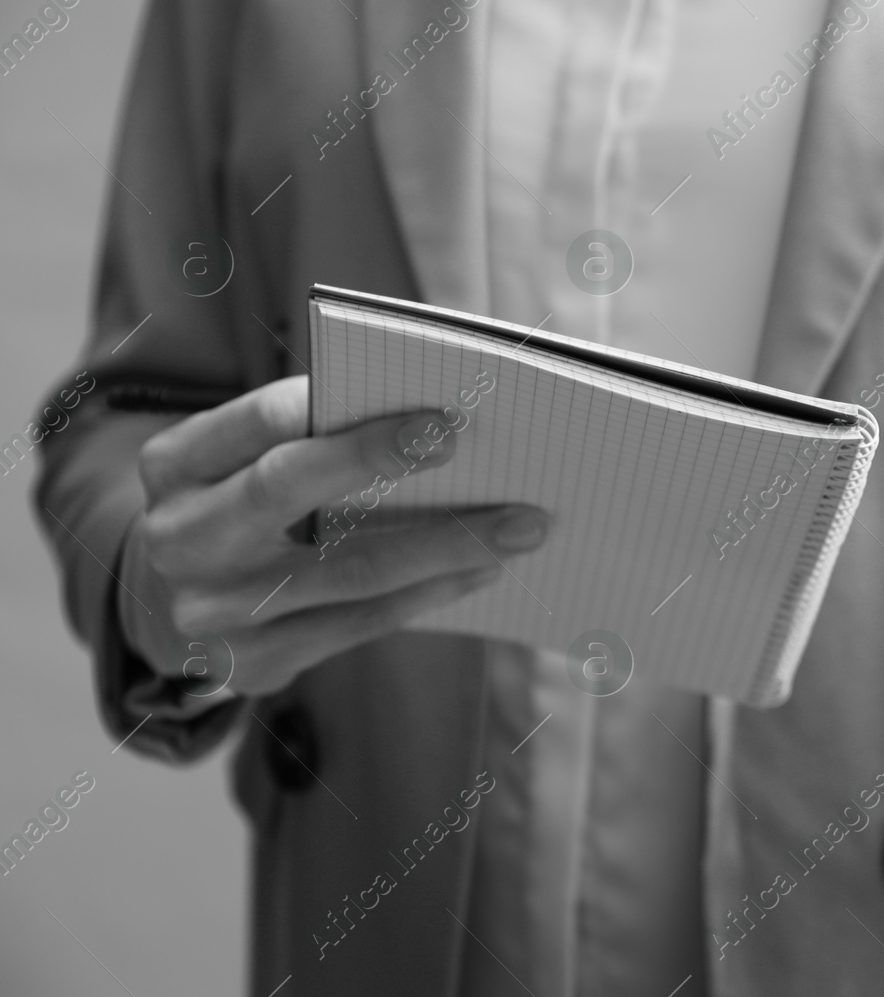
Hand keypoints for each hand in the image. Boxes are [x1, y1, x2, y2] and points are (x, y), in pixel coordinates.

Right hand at [120, 375, 549, 696]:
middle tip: (466, 447)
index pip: (259, 422)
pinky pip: (360, 624)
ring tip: (519, 526)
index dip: (340, 414)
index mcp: (175, 466)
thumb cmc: (236, 505)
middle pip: (287, 487)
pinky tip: (481, 571)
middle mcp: (182, 538)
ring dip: (446, 545)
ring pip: (348, 571)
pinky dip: (430, 594)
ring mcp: (214, 611)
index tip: (434, 415)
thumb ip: (303, 433)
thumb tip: (431, 420)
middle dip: (380, 461)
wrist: (168, 609)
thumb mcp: (238, 461)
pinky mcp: (255, 665)